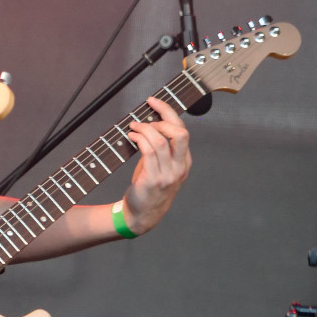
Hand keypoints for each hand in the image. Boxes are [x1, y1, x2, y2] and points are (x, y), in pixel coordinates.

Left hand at [121, 96, 191, 235]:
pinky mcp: (153, 180)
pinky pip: (148, 152)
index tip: (153, 101)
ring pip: (161, 141)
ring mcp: (168, 174)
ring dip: (144, 128)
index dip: (168, 112)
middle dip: (163, 117)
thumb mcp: (162, 166)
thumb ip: (161, 147)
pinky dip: (139, 139)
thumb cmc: (149, 186)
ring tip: (133, 127)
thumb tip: (149, 121)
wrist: (143, 215)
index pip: (182, 130)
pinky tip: (131, 136)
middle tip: (146, 115)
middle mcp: (180, 167)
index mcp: (185, 161)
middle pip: (180, 133)